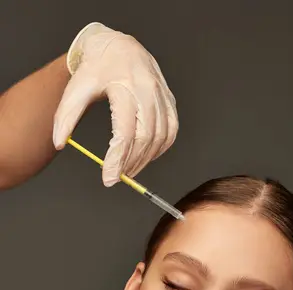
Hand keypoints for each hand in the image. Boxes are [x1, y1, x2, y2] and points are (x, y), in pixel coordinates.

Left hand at [53, 23, 177, 185]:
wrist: (118, 45)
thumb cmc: (97, 67)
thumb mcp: (76, 87)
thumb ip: (66, 116)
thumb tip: (59, 142)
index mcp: (124, 86)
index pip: (125, 132)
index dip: (118, 160)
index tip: (109, 178)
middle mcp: (147, 90)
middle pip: (145, 138)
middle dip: (131, 163)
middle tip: (117, 176)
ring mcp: (161, 95)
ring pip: (161, 138)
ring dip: (146, 160)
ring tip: (129, 169)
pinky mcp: (169, 101)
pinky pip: (170, 131)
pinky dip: (159, 149)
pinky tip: (146, 155)